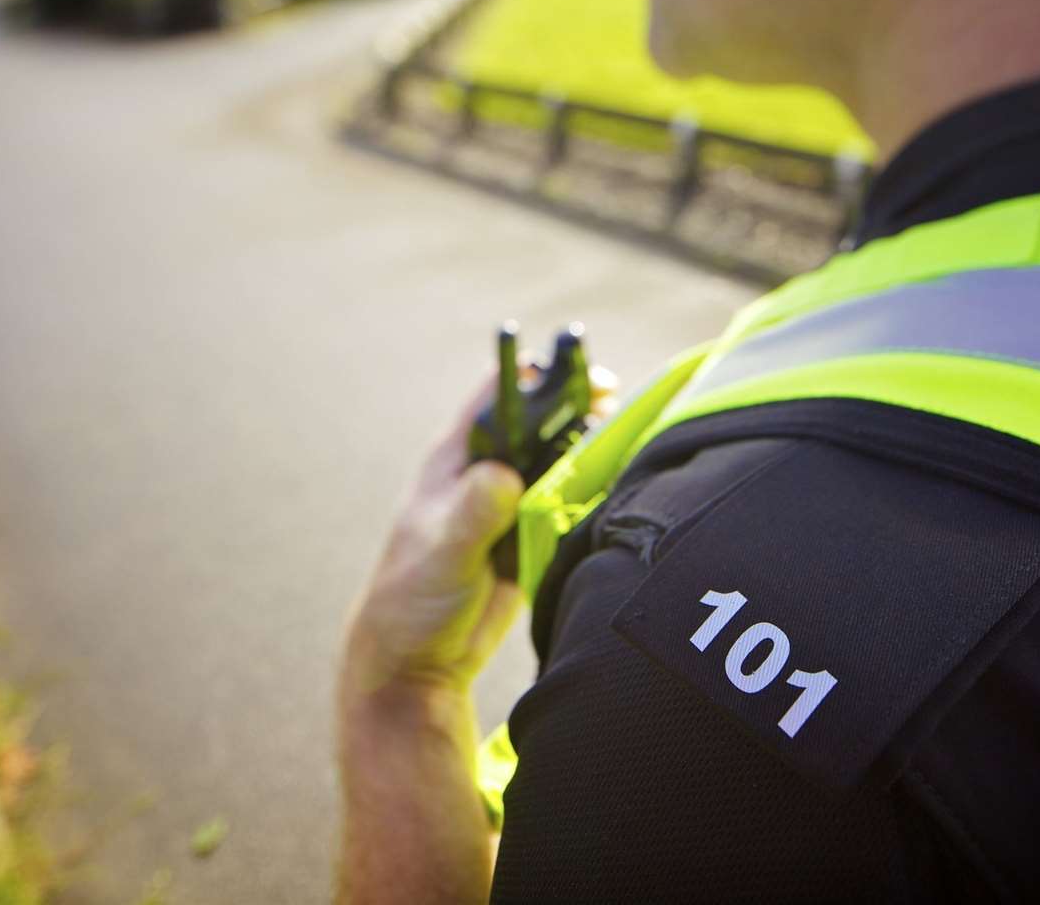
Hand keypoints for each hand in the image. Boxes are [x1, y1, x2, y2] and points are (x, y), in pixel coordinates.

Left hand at [335, 362, 618, 901]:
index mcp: (456, 462)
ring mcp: (509, 510)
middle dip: (578, 414)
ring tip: (628, 454)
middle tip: (617, 412)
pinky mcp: (528, 543)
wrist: (416, 665)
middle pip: (540, 426)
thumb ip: (474, 512)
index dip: (537, 376)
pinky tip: (619, 501)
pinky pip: (567, 510)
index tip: (579, 374)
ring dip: (591, 458)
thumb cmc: (410, 600)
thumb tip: (506, 476)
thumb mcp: (441, 550)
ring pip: (559, 466)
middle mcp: (485, 477)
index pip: (498, 397)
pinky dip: (592, 502)